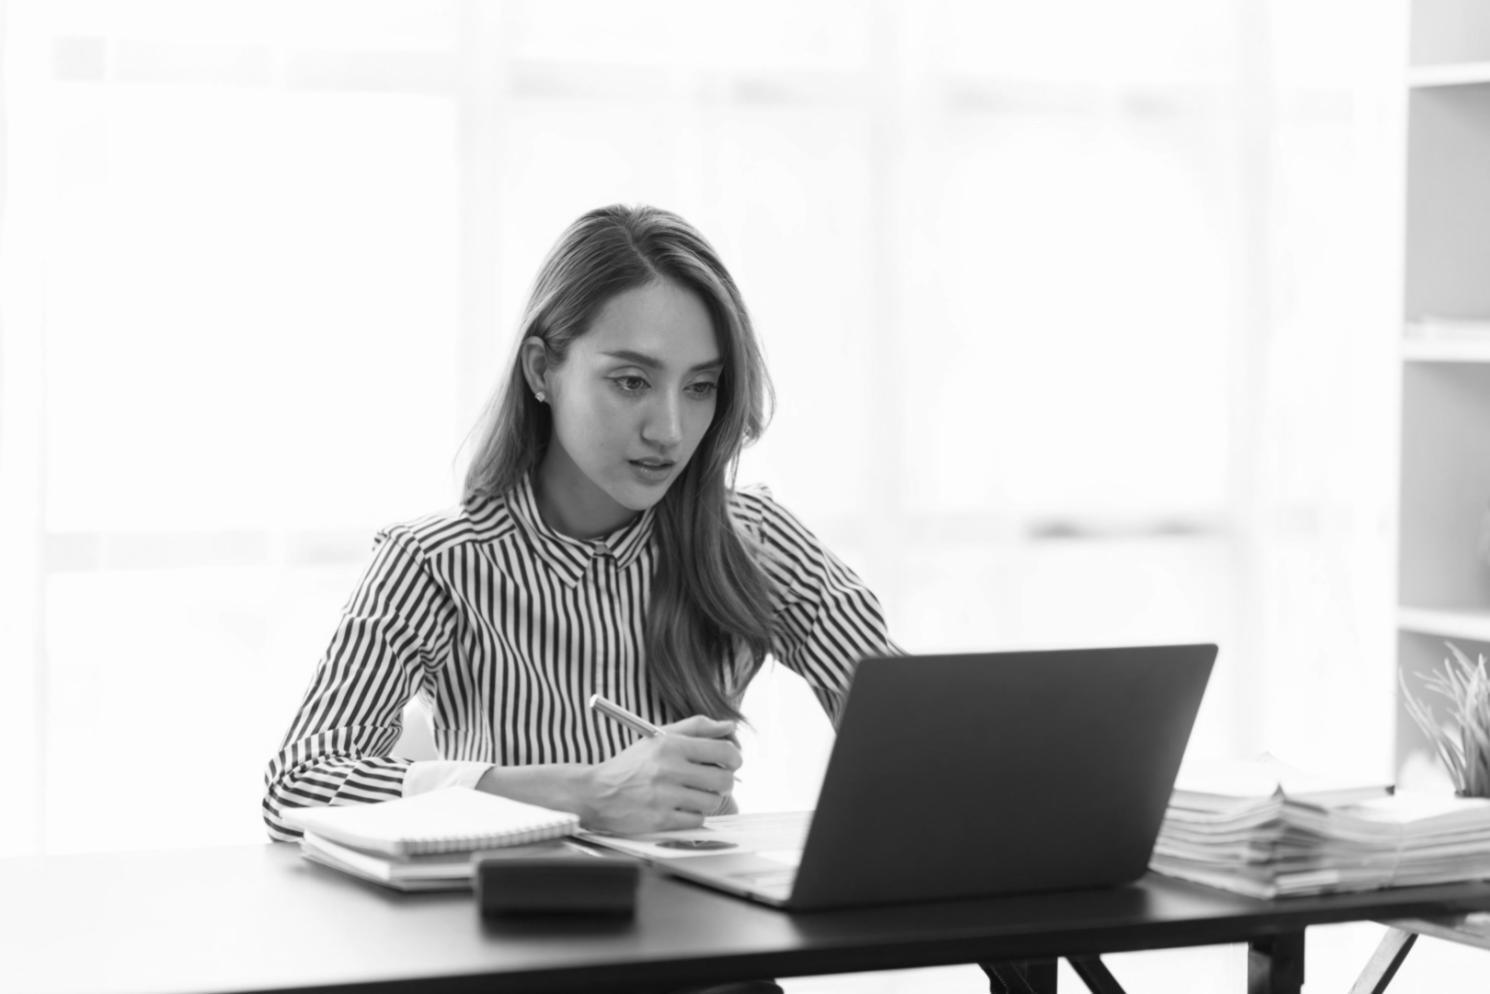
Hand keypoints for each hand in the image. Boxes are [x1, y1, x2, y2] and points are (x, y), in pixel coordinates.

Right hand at [583, 715, 740, 833]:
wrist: (595, 793)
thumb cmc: (631, 764)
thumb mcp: (658, 737)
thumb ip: (696, 727)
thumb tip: (730, 726)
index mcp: (670, 745)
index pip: (723, 751)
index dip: (734, 758)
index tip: (731, 762)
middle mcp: (668, 769)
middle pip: (723, 779)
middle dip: (724, 781)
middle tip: (714, 781)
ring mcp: (664, 796)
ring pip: (711, 801)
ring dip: (707, 800)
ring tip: (692, 795)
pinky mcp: (660, 820)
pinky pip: (696, 820)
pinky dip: (693, 816)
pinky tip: (680, 808)